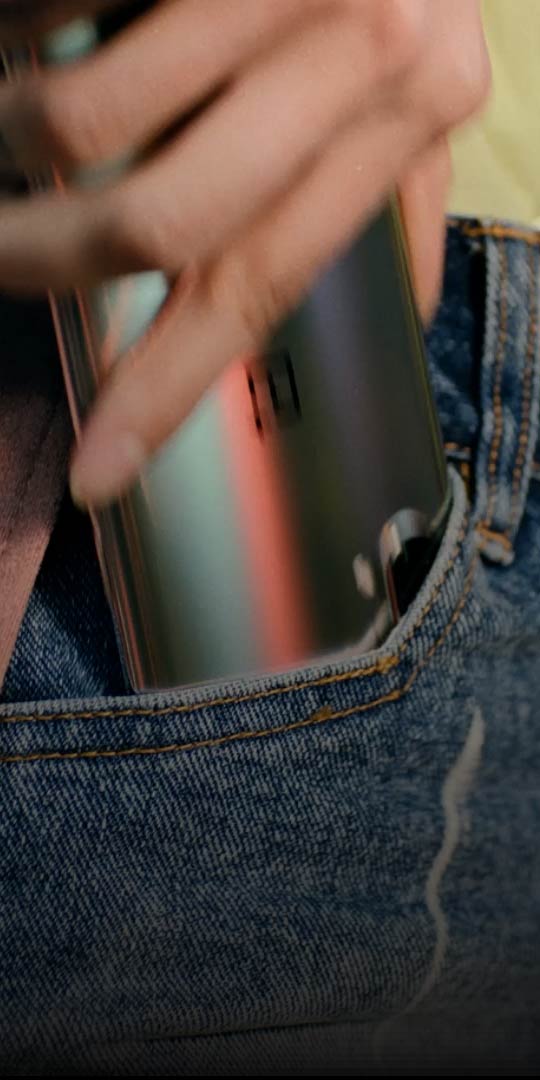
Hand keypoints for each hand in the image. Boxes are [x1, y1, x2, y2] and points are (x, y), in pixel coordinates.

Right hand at [0, 1, 489, 506]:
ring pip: (80, 113)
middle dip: (39, 258)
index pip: (264, 284)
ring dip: (12, 127)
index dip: (164, 393)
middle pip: (158, 222)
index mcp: (410, 103)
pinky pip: (59, 8)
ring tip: (13, 113)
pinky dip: (27, 30)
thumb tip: (390, 314)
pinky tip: (40, 30)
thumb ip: (389, 191)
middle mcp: (362, 37)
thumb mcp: (411, 76)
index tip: (92, 476)